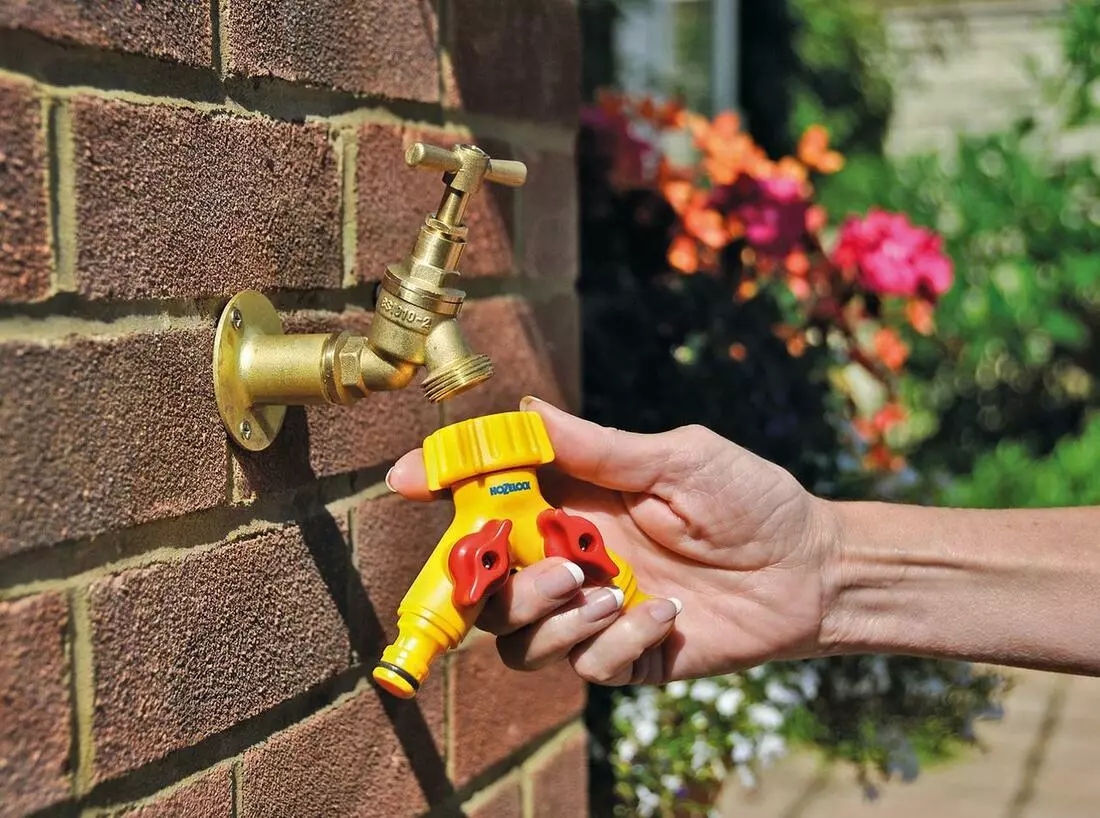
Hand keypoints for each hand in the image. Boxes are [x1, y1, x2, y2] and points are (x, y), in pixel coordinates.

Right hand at [386, 397, 837, 685]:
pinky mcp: (624, 655)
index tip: (406, 478)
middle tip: (553, 569)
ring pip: (519, 635)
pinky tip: (666, 615)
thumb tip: (525, 408)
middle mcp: (571, 555)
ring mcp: (593, 610)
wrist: (810, 568)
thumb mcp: (676, 459)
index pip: (491, 495)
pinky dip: (618, 642)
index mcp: (575, 499)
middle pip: (486, 579)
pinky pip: (585, 665)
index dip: (444, 486)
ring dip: (550, 618)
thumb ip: (598, 447)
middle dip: (495, 579)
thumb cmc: (750, 498)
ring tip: (606, 593)